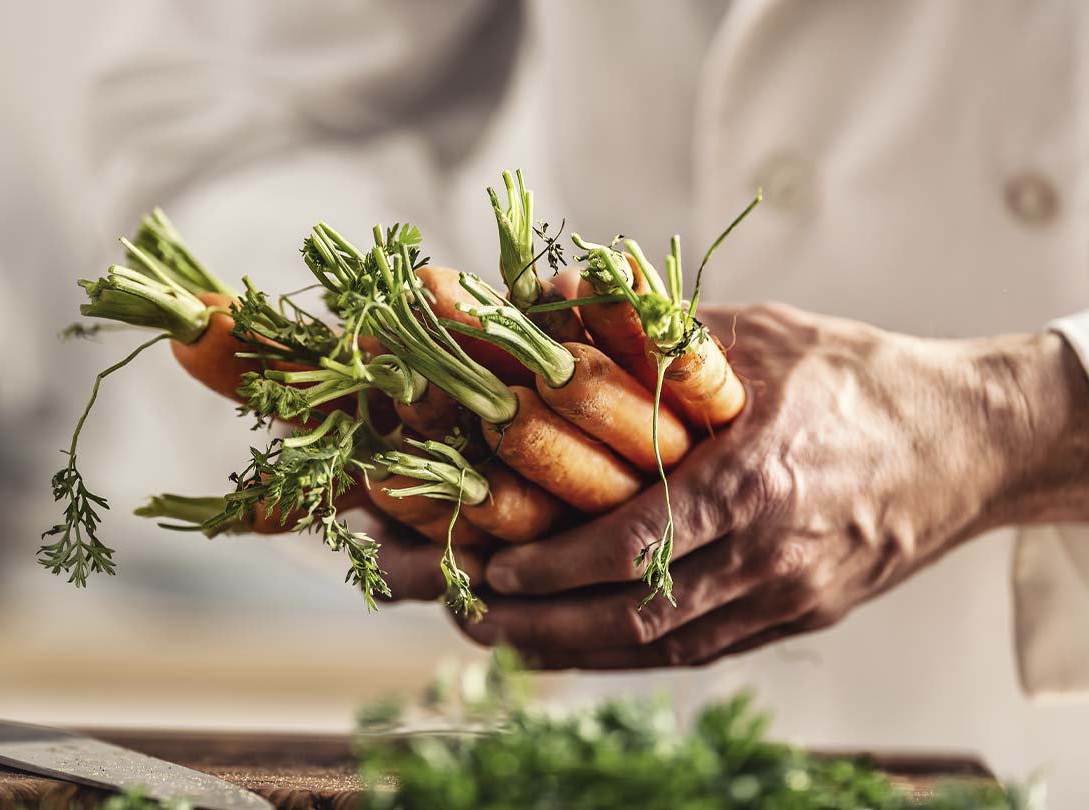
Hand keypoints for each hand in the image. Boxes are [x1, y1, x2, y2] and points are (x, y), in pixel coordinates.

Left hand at [459, 303, 1088, 668]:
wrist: (967, 442)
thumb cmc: (857, 379)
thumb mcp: (760, 336)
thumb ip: (651, 328)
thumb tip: (544, 296)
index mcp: (758, 480)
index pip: (636, 543)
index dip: (555, 565)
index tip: (492, 563)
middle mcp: (771, 556)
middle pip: (634, 617)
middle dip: (540, 624)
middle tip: (466, 610)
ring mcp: (788, 599)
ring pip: (658, 649)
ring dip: (571, 650)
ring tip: (499, 635)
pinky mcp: (798, 621)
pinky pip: (696, 652)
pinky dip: (625, 653)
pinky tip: (572, 642)